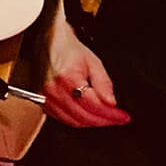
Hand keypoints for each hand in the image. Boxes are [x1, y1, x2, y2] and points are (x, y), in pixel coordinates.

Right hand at [41, 0, 129, 128]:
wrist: (47, 42)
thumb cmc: (68, 48)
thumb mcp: (93, 61)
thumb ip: (103, 84)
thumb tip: (111, 103)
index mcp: (67, 78)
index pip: (93, 105)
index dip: (111, 114)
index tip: (123, 117)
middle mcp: (53, 90)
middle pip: (83, 116)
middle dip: (104, 120)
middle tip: (117, 119)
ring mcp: (44, 97)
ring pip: (73, 121)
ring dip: (92, 123)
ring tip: (105, 119)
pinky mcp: (41, 101)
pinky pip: (62, 118)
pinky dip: (78, 121)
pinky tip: (88, 116)